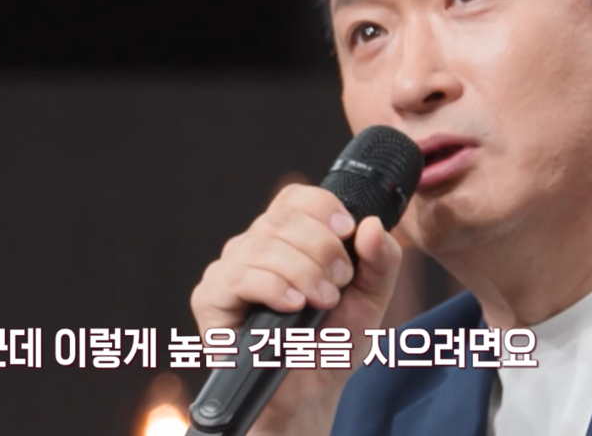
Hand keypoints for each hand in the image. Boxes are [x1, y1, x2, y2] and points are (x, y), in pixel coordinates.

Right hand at [189, 183, 403, 435]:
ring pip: (264, 246)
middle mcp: (255, 245)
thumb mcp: (371, 299)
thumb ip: (381, 260)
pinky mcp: (210, 296)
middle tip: (340, 283)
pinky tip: (292, 305)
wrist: (309, 392)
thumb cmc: (333, 343)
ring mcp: (230, 268)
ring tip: (323, 302)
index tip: (348, 232)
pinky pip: (239, 276)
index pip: (296, 198)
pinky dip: (272, 287)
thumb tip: (373, 223)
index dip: (323, 207)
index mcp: (288, 237)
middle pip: (283, 219)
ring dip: (303, 272)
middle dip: (322, 249)